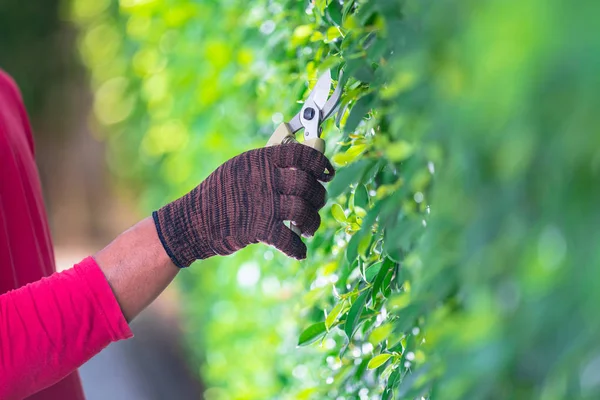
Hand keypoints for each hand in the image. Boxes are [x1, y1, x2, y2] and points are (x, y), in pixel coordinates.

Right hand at [152, 143, 334, 266]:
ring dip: (312, 222)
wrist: (193, 221)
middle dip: (318, 196)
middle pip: (307, 183)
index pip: (302, 154)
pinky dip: (297, 249)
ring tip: (307, 229)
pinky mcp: (258, 228)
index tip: (328, 172)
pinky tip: (299, 251)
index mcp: (261, 159)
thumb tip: (300, 166)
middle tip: (315, 205)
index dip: (321, 162)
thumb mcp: (240, 168)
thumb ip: (267, 166)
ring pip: (303, 210)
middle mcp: (264, 178)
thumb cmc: (219, 194)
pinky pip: (288, 239)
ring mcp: (262, 203)